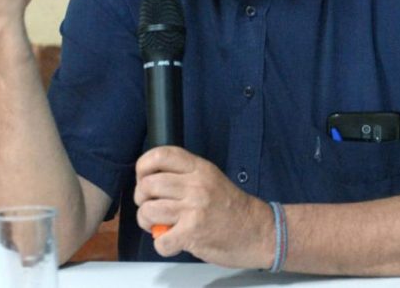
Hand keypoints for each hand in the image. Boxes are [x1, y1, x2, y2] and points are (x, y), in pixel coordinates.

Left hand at [134, 146, 273, 268]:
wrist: (258, 232)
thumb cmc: (232, 209)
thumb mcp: (211, 180)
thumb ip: (184, 176)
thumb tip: (151, 181)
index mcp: (200, 168)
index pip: (162, 155)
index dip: (143, 166)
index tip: (143, 177)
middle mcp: (196, 185)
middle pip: (149, 184)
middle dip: (142, 199)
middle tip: (150, 206)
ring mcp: (194, 208)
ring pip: (149, 210)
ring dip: (147, 222)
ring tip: (158, 225)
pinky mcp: (193, 232)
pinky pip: (160, 240)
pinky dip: (162, 244)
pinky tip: (172, 241)